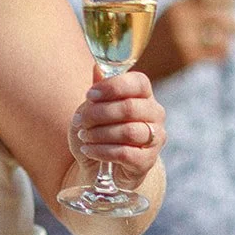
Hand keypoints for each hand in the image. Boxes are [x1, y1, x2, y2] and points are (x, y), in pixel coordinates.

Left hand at [69, 69, 164, 187]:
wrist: (101, 166)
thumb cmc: (98, 130)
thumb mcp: (92, 108)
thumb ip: (99, 90)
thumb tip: (97, 67)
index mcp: (143, 95)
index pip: (138, 82)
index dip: (113, 87)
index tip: (89, 94)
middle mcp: (154, 114)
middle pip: (130, 108)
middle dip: (98, 113)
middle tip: (79, 120)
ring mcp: (155, 138)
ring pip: (128, 132)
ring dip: (99, 133)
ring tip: (83, 136)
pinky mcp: (148, 161)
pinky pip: (125, 153)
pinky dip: (101, 151)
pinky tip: (88, 149)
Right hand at [136, 0, 234, 79]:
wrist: (131, 68)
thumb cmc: (136, 39)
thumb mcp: (143, 13)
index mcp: (174, 6)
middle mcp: (181, 19)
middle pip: (218, 16)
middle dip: (232, 21)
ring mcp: (185, 38)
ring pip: (221, 35)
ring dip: (231, 36)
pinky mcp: (188, 57)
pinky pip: (216, 52)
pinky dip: (223, 52)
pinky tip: (223, 53)